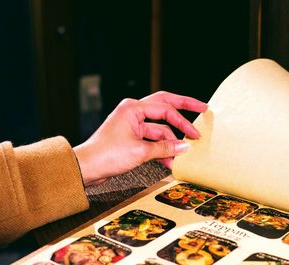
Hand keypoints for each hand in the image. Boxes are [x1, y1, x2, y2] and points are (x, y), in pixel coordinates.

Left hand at [73, 91, 206, 185]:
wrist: (86, 167)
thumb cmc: (106, 155)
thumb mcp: (140, 151)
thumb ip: (165, 148)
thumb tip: (184, 146)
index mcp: (133, 108)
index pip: (165, 110)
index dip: (183, 122)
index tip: (195, 133)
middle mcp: (133, 112)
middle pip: (164, 106)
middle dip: (183, 108)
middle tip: (202, 108)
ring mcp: (131, 124)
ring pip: (158, 128)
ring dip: (170, 141)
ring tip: (183, 152)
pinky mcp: (131, 137)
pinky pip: (151, 139)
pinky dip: (161, 149)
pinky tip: (170, 160)